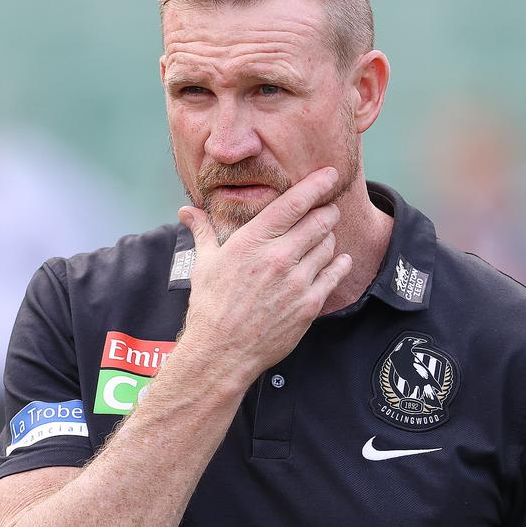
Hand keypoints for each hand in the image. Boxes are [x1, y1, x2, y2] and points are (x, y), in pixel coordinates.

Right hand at [174, 166, 352, 392]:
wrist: (221, 352)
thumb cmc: (210, 306)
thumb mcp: (204, 264)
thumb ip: (203, 231)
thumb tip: (186, 210)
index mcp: (252, 241)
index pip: (293, 203)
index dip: (316, 184)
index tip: (329, 174)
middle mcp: (278, 257)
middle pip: (320, 220)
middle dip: (327, 211)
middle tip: (326, 210)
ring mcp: (297, 281)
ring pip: (329, 245)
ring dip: (329, 238)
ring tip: (321, 239)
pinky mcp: (310, 304)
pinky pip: (335, 273)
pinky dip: (339, 263)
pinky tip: (336, 261)